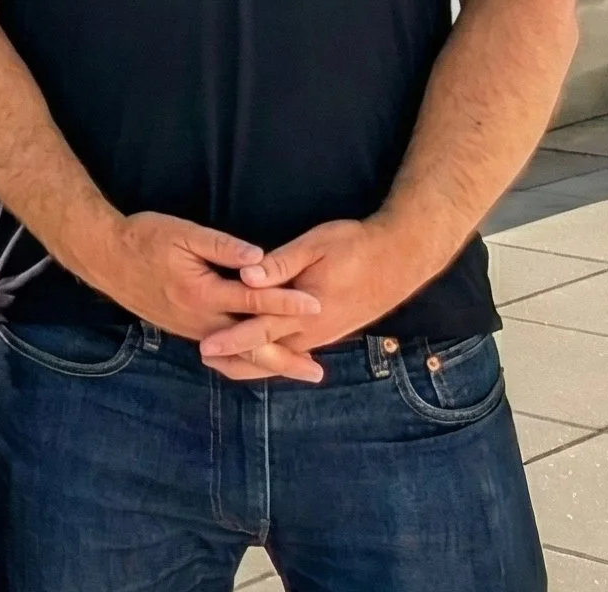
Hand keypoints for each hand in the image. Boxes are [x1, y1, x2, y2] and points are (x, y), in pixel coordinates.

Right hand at [76, 211, 321, 372]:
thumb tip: (260, 259)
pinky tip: (258, 360)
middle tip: (318, 373)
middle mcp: (199, 319)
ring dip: (267, 364)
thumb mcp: (182, 233)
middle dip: (285, 359)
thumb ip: (223, 247)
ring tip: (296, 372)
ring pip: (235, 355)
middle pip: (249, 345)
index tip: (316, 305)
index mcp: (202, 292)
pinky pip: (221, 352)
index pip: (253, 299)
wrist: (105, 257)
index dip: (286, 301)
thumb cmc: (144, 238)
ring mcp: (191, 329)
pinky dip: (244, 360)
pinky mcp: (184, 330)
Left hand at [199, 218, 435, 381]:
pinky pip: (298, 349)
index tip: (205, 347)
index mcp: (307, 309)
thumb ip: (280, 263)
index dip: (232, 339)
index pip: (261, 329)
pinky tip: (264, 353)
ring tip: (225, 361)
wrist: (401, 258)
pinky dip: (276, 354)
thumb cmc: (356, 245)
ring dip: (255, 359)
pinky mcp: (332, 330)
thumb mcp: (316, 246)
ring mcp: (325, 333)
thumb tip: (246, 275)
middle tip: (205, 358)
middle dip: (237, 357)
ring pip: (284, 354)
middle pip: (270, 351)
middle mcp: (315, 329)